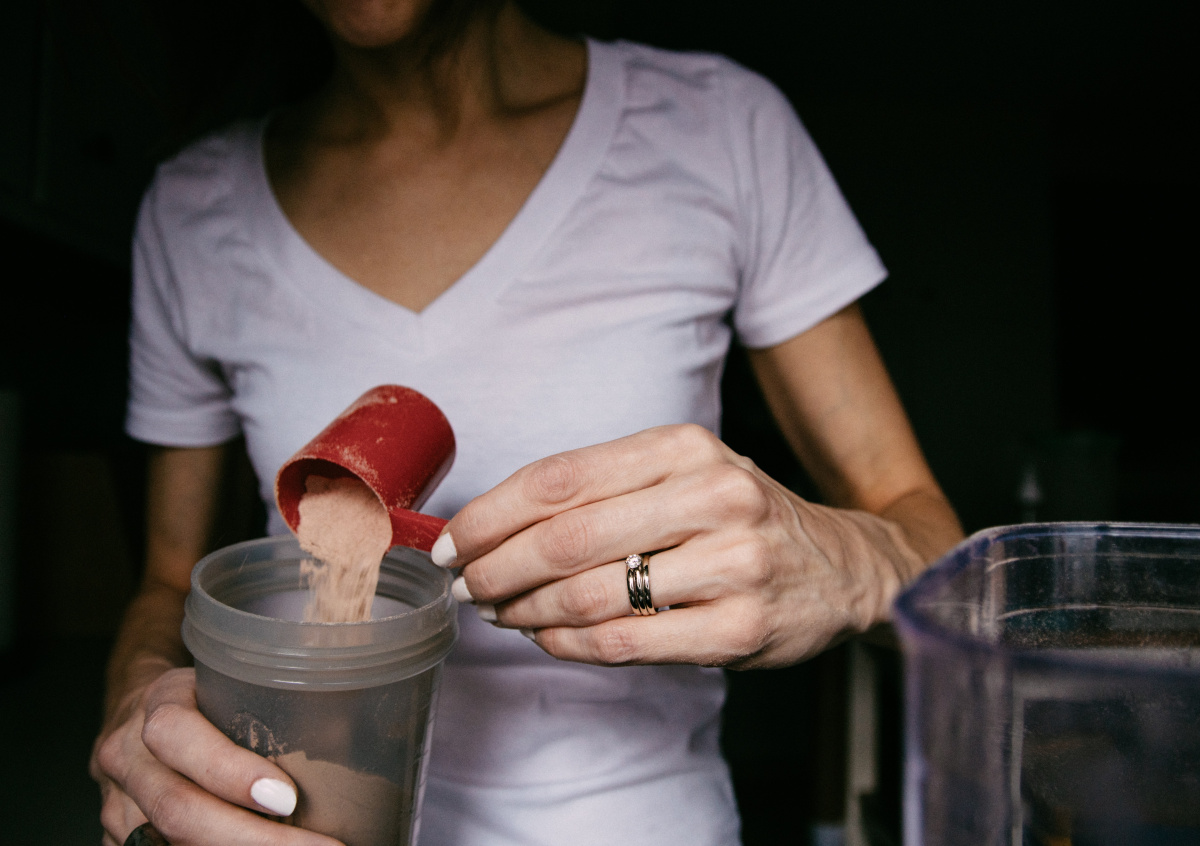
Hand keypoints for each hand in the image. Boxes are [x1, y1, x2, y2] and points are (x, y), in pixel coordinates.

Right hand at [91, 668, 340, 845]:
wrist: (141, 713)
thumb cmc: (204, 696)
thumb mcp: (231, 681)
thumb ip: (274, 704)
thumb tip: (356, 734)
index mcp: (157, 706)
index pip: (179, 737)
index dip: (231, 773)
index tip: (289, 799)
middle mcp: (128, 759)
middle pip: (178, 810)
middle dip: (253, 840)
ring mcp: (118, 808)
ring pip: (171, 844)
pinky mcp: (124, 840)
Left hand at [435, 424, 923, 668]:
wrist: (842, 566)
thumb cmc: (738, 517)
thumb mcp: (681, 473)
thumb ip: (600, 490)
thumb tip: (494, 526)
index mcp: (684, 446)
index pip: (559, 478)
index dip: (490, 514)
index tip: (453, 541)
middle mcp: (713, 494)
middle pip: (565, 537)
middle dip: (495, 568)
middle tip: (465, 587)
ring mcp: (733, 563)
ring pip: (591, 594)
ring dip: (526, 611)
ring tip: (499, 614)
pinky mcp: (741, 628)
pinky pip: (628, 641)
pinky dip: (571, 645)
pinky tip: (548, 638)